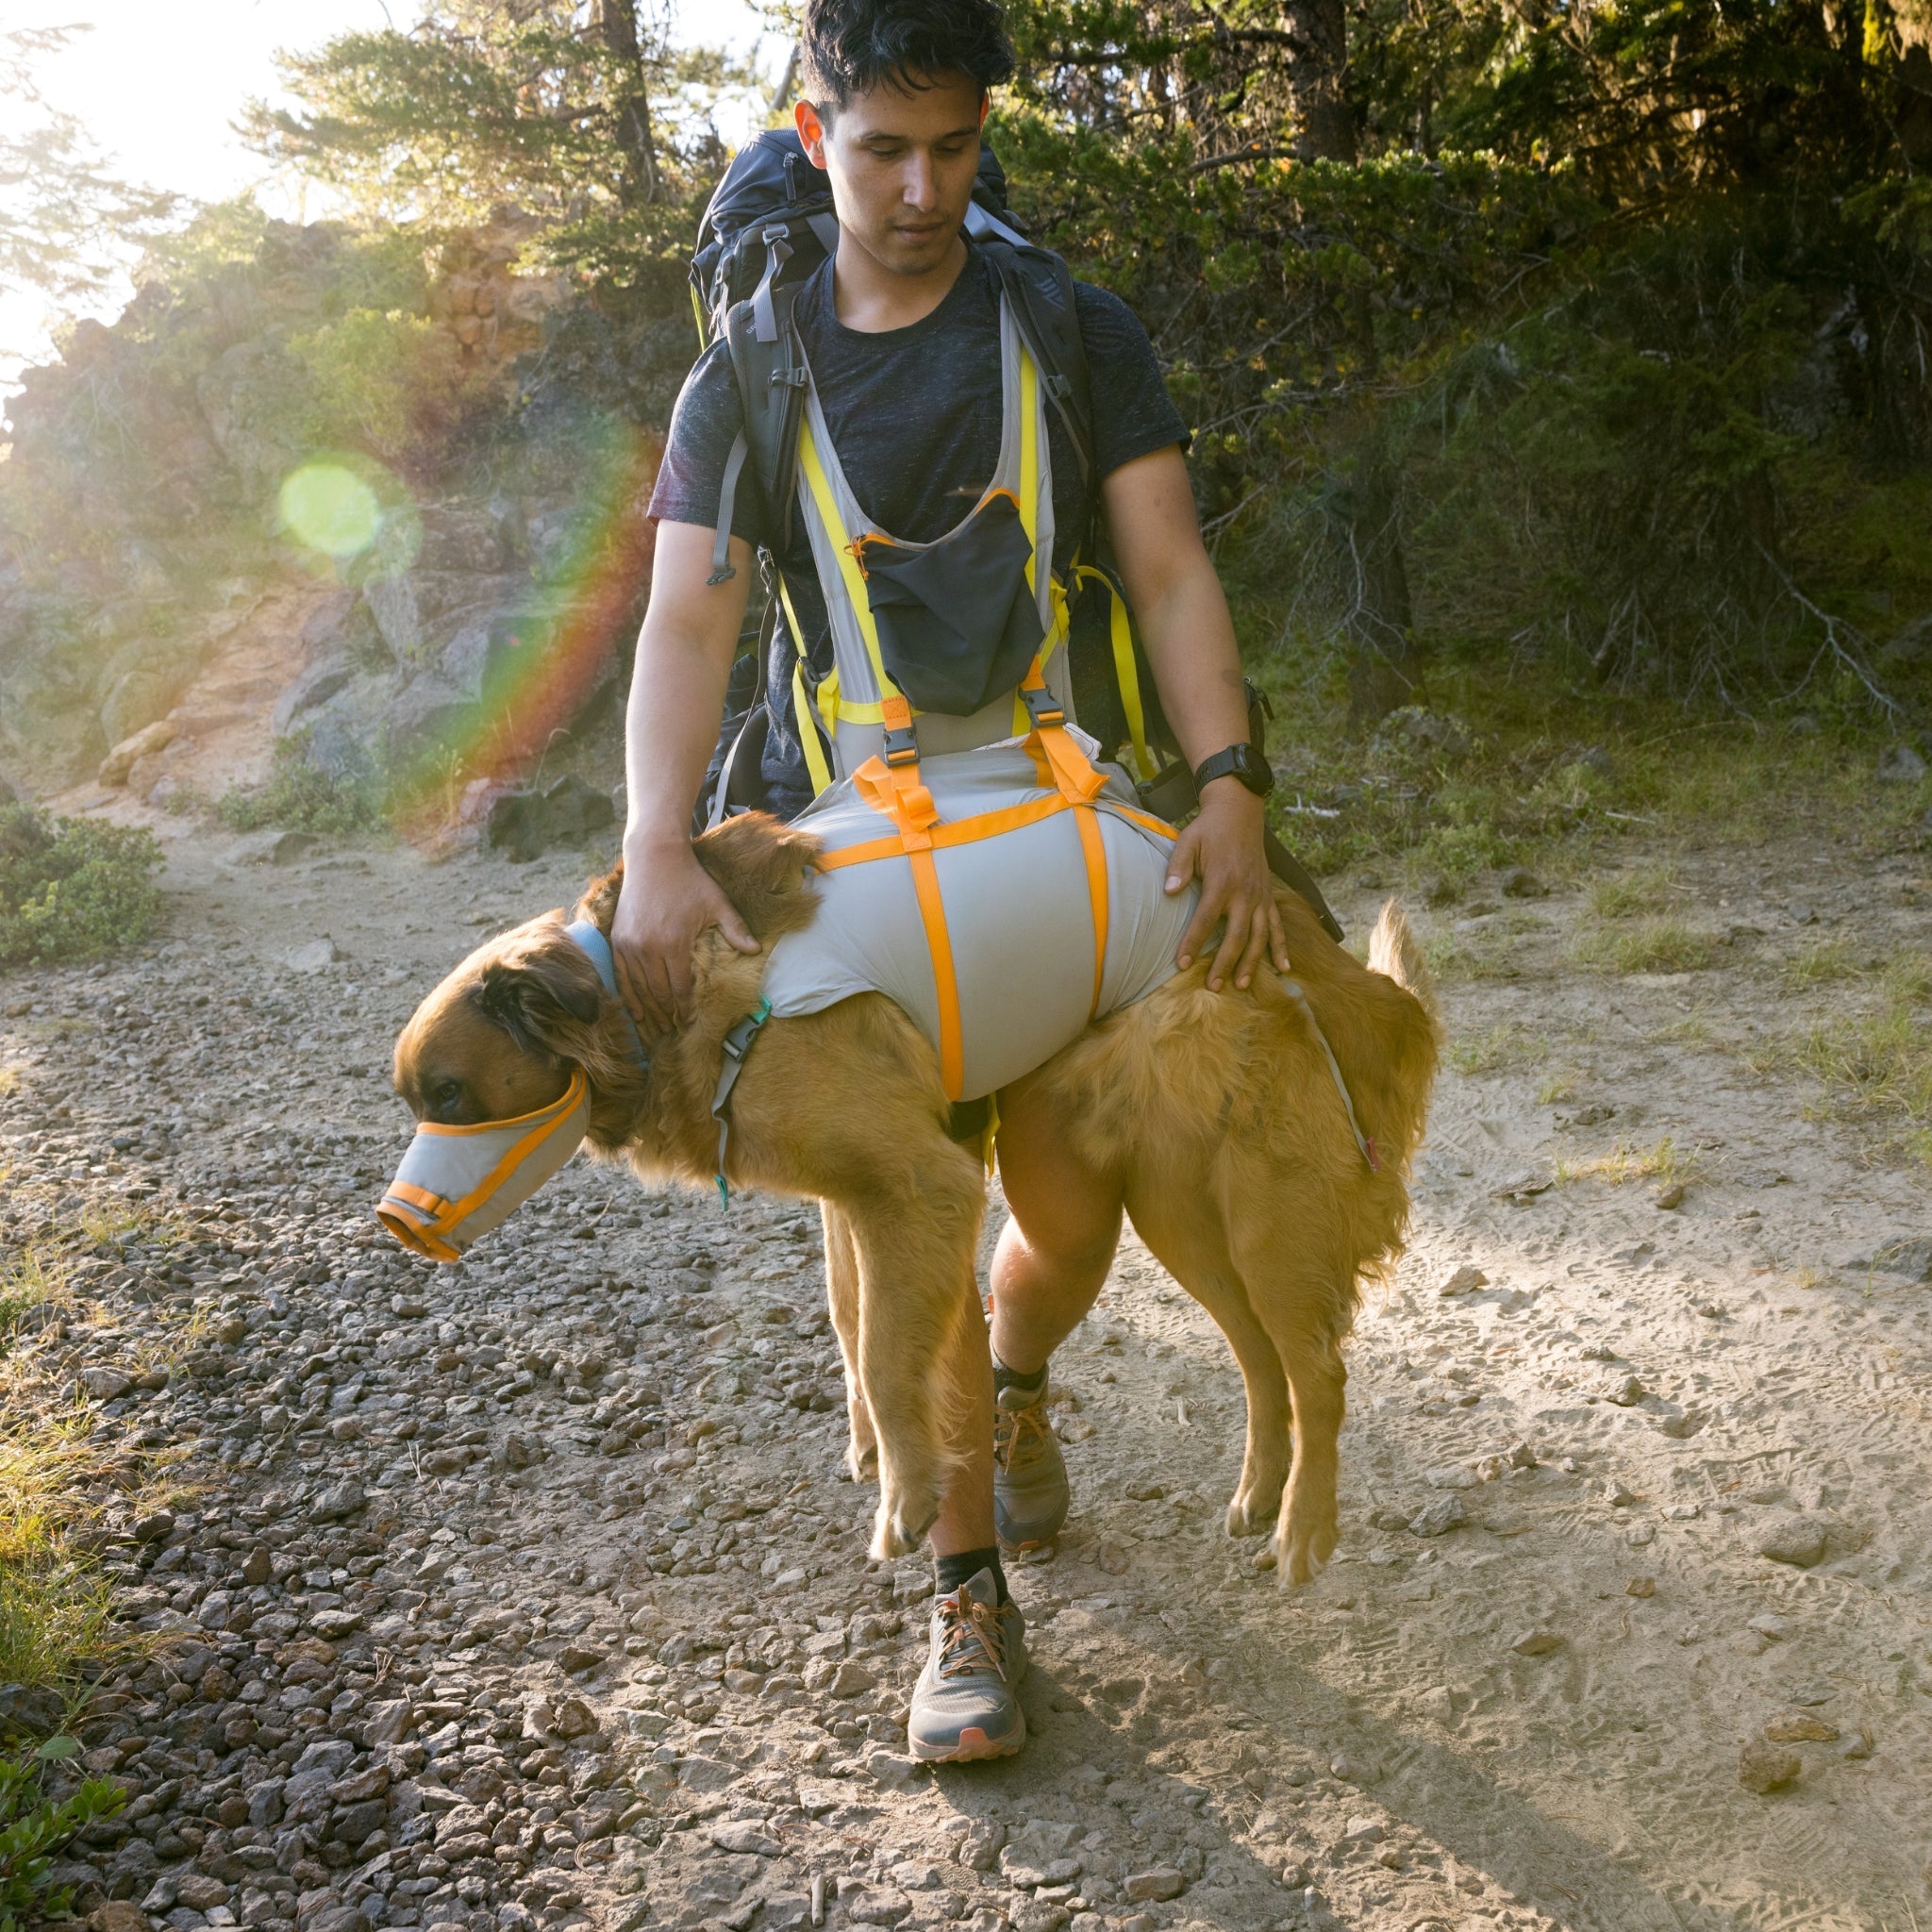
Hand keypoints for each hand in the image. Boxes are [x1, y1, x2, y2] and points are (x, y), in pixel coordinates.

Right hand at [611, 838, 758, 1034]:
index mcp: (673, 943)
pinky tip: (634, 1009)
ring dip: (647, 1010)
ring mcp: (629, 944)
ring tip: (656, 1026)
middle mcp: (647, 948)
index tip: (690, 1023)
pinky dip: (627, 994)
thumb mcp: (717, 902)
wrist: (654, 857)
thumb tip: (755, 951)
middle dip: (667, 1015)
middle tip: (673, 1031)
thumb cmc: (689, 880)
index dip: (685, 1009)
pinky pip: (621, 974)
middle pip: (657, 993)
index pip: (679, 988)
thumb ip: (735, 928)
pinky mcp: (617, 939)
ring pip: (637, 988)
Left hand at [1165, 780, 1287, 990]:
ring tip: (1242, 985)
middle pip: (1236, 936)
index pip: (1205, 920)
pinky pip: (1278, 925)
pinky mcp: (1269, 896)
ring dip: (1252, 962)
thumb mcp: (1188, 841)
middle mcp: (1245, 893)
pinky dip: (1281, 947)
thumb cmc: (1208, 830)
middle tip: (1213, 986)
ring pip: (1259, 936)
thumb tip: (1170, 891)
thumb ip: (1178, 866)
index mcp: (1222, 882)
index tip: (1181, 964)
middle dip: (1224, 963)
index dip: (1192, 943)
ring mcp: (1260, 896)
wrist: (1239, 813)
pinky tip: (1284, 968)